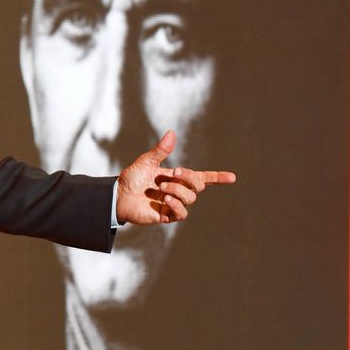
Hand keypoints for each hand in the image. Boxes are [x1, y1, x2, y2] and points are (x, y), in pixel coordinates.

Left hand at [116, 130, 236, 224]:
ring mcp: (173, 204)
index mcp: (176, 177)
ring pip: (190, 198)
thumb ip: (160, 150)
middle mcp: (178, 190)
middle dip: (189, 177)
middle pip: (198, 185)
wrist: (117, 195)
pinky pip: (181, 213)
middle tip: (174, 173)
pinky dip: (177, 205)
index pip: (202, 178)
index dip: (217, 178)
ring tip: (161, 188)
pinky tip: (166, 200)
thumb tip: (171, 134)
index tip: (232, 177)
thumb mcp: (146, 161)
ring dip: (178, 190)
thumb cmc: (131, 178)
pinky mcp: (166, 216)